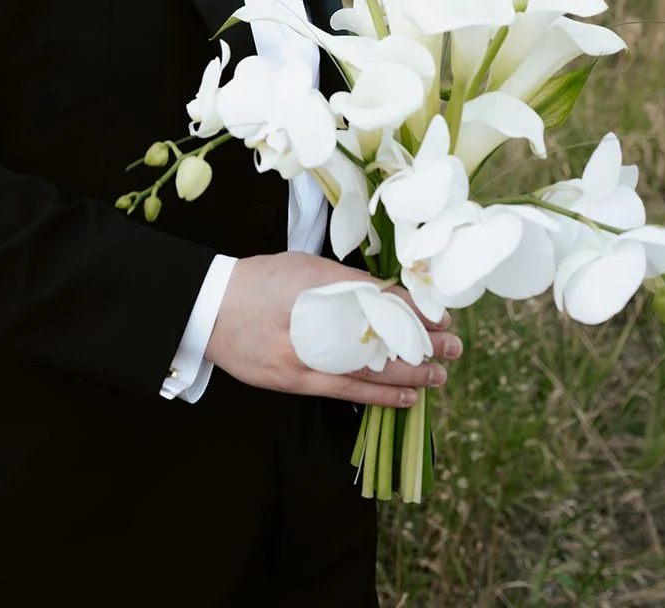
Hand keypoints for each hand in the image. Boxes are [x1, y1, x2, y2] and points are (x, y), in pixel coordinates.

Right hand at [204, 251, 460, 407]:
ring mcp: (304, 352)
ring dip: (410, 372)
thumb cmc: (258, 282)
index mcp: (317, 280)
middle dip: (422, 341)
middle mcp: (314, 317)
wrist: (209, 308)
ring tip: (441, 374)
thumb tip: (388, 296)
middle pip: (380, 332)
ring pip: (369, 367)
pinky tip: (407, 396)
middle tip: (454, 344)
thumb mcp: (302, 267)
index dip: (413, 309)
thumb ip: (343, 282)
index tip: (441, 314)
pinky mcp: (296, 380)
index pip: (378, 296)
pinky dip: (380, 395)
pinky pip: (347, 391)